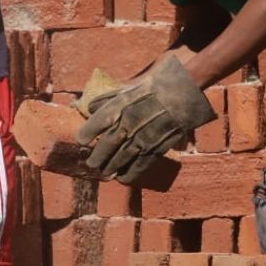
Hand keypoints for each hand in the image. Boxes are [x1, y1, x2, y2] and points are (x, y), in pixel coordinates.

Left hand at [77, 57, 216, 184]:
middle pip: (106, 146)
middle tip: (91, 163)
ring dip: (110, 168)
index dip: (86, 134)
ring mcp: (143, 137)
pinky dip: (129, 175)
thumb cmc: (155, 86)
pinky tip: (122, 178)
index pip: (96, 123)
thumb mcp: (129, 87)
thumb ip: (108, 98)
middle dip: (96, 158)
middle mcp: (129, 123)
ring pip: (120, 159)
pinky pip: (139, 166)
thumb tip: (87, 106)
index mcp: (120, 105)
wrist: (184, 93)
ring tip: (104, 173)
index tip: (81, 140)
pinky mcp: (156, 148)